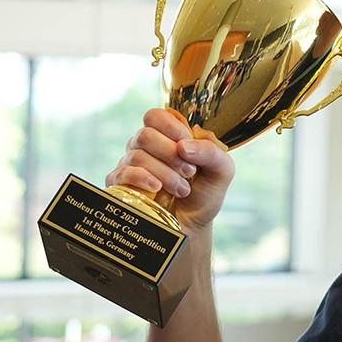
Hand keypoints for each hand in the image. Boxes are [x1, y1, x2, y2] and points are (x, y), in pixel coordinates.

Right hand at [106, 108, 234, 234]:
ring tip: (183, 190)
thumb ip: (212, 152)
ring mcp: (130, 164)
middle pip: (145, 135)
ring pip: (137, 156)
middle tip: (189, 172)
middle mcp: (144, 147)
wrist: (193, 225)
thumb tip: (183, 146)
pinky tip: (157, 189)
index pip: (155, 116)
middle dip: (171, 154)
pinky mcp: (120, 185)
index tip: (187, 147)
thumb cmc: (205, 194)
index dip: (171, 128)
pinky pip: (123, 174)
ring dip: (165, 174)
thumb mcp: (221, 171)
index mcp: (166, 136)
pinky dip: (142, 179)